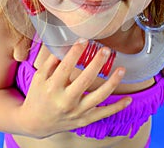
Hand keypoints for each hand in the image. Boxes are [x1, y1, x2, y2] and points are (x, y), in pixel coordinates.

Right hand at [17, 40, 131, 137]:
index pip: (66, 66)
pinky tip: (128, 99)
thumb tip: (65, 45)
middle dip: (97, 63)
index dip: (76, 52)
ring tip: (122, 69)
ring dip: (112, 82)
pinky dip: (117, 107)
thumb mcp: (39, 77)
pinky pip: (103, 114)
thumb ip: (51, 61)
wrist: (35, 123)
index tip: (84, 40)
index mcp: (52, 87)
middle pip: (85, 80)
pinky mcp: (84, 120)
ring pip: (98, 97)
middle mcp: (65, 101)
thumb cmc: (37, 96)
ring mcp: (76, 112)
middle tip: (106, 50)